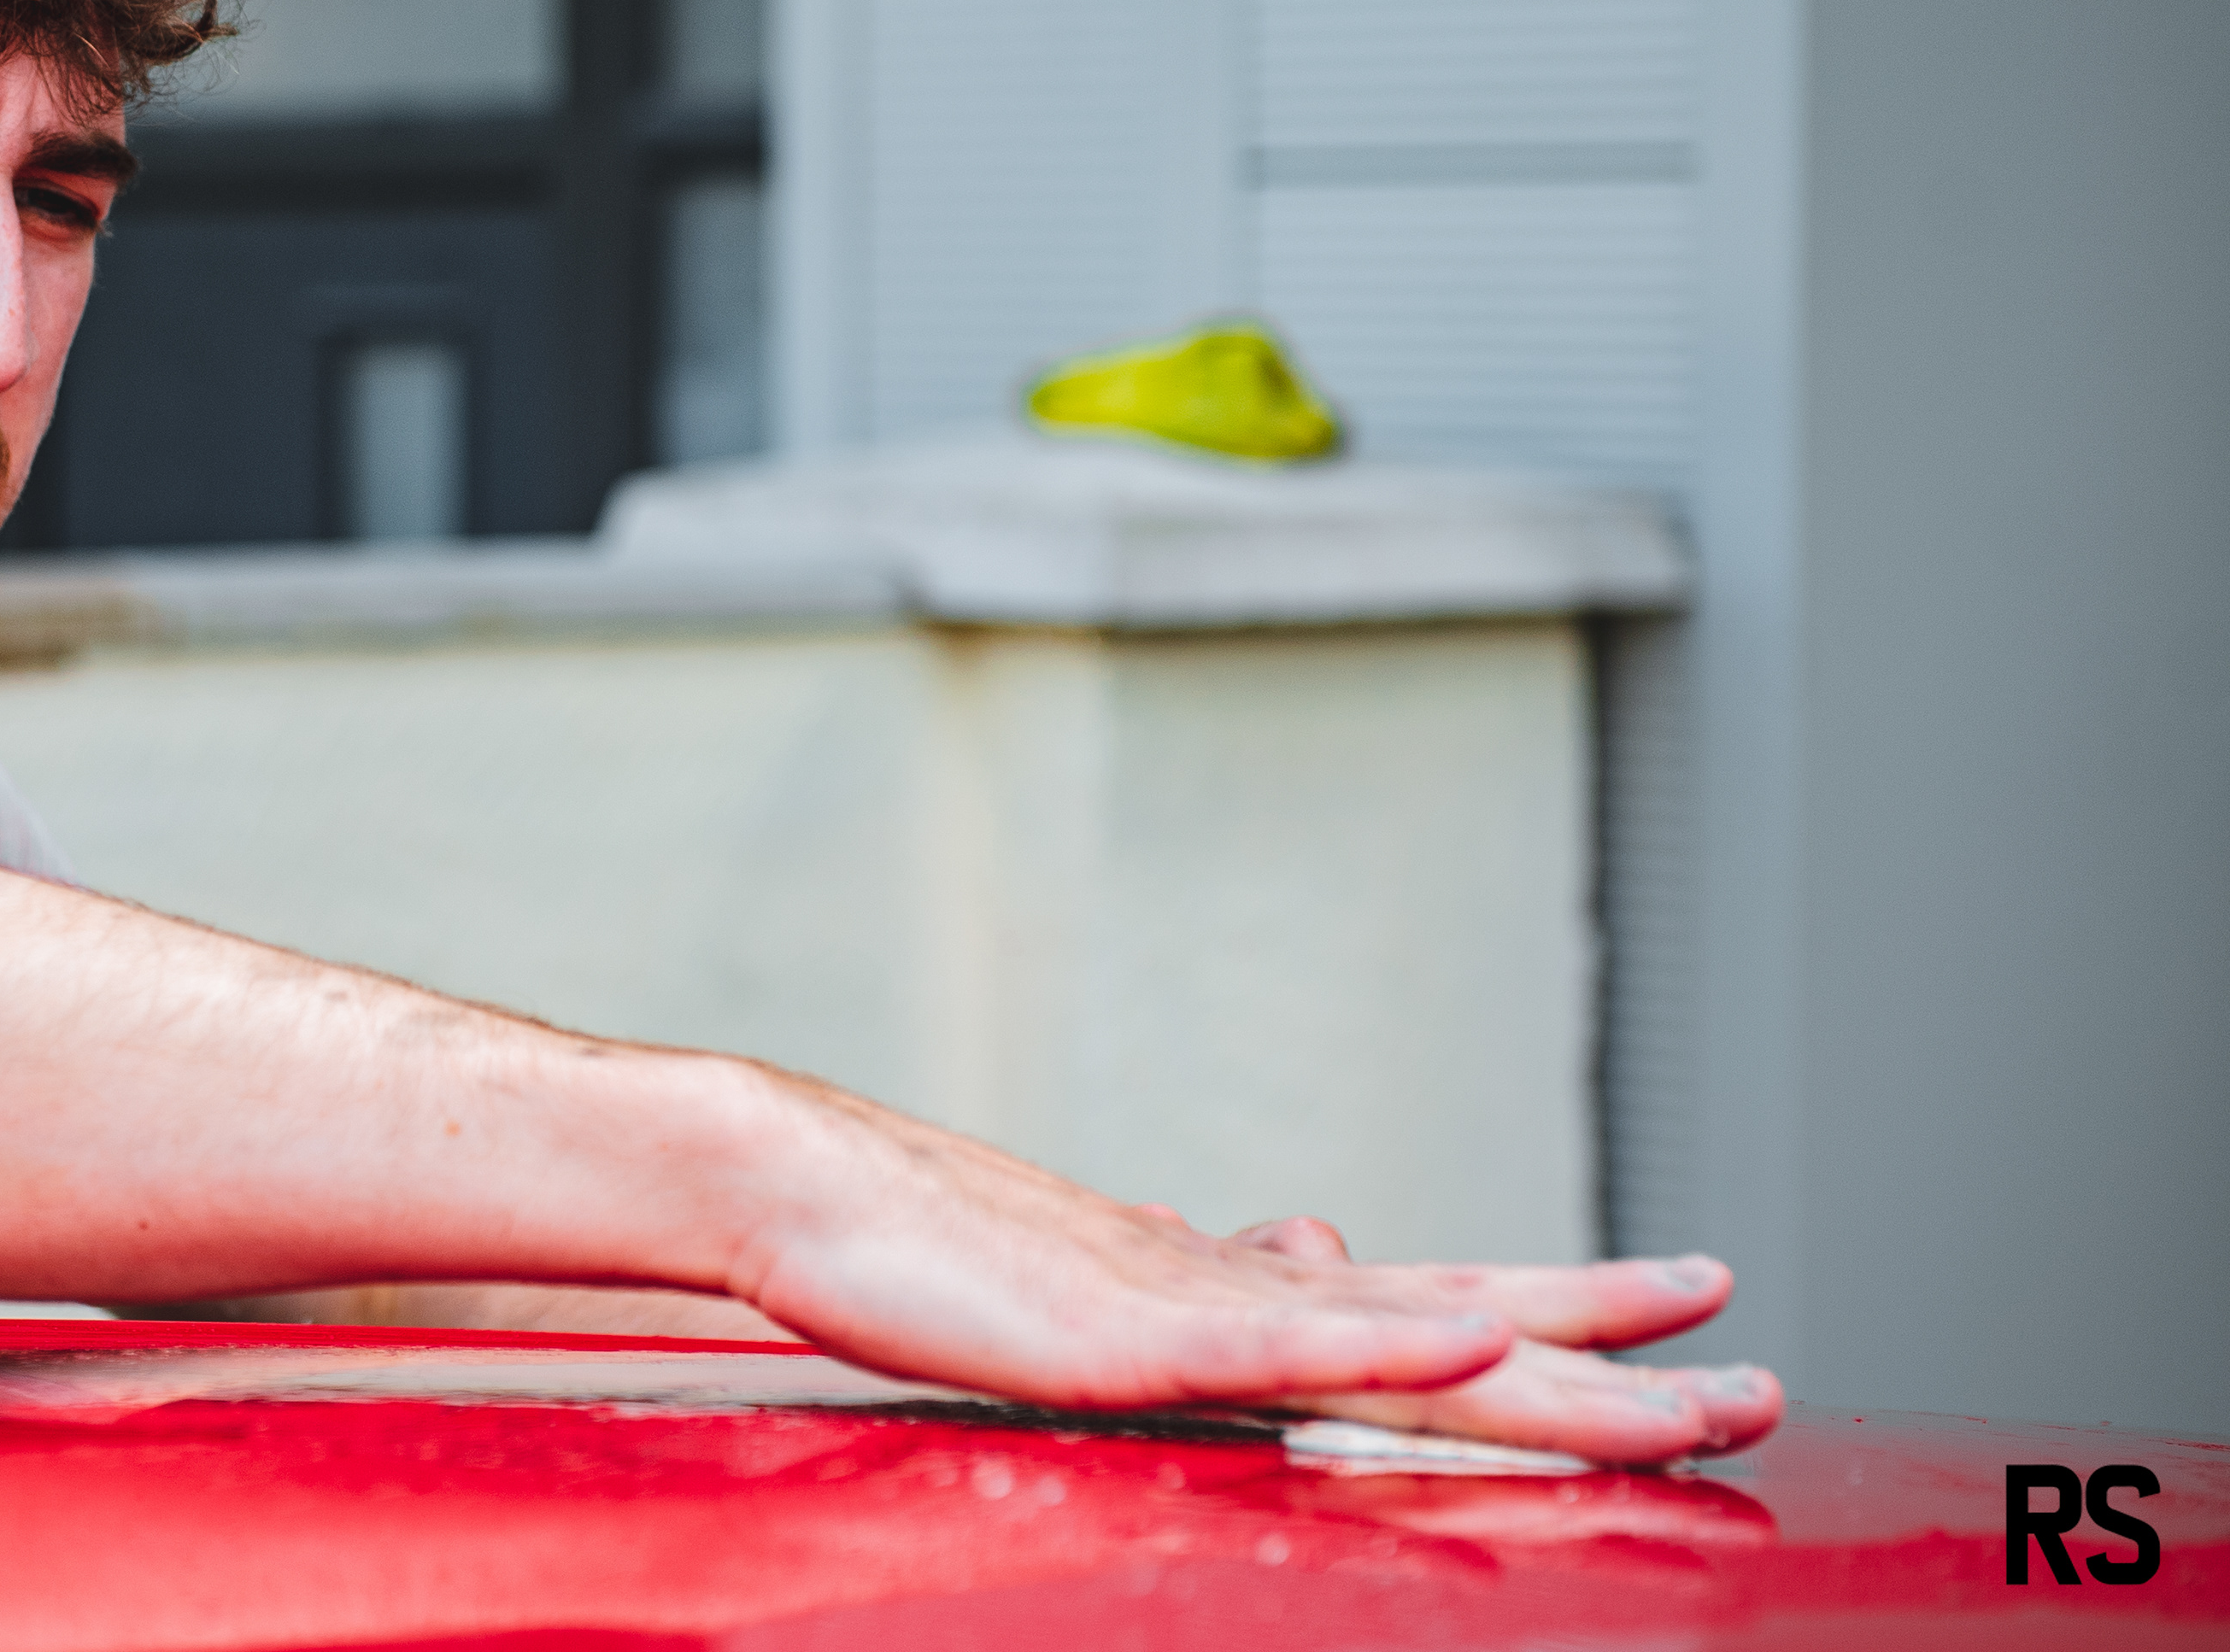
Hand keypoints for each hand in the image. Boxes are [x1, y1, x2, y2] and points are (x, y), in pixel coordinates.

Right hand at [724, 1083, 1778, 1463]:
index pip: (1441, 1297)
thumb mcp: (1102, 1287)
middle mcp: (1242, 1289)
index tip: (1693, 1302)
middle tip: (1759, 1370)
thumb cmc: (926, 1242)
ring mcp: (1187, 1307)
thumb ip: (1218, 1282)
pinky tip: (1480, 1330)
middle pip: (1465, 1321)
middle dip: (1619, 1352)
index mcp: (1240, 1291)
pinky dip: (1388, 1334)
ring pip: (1407, 1341)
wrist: (796, 1180)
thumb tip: (1313, 1239)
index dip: (1573, 1305)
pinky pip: (1273, 1348)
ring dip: (1561, 1358)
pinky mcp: (1116, 1332)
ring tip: (1694, 1374)